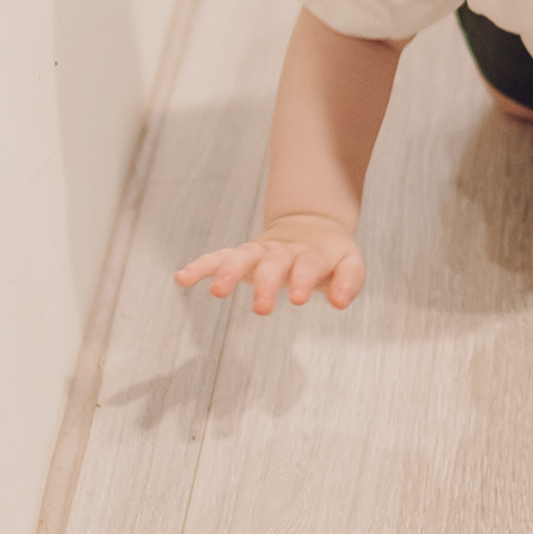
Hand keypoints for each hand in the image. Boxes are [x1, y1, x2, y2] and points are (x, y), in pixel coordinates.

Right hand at [174, 213, 365, 314]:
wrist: (311, 225)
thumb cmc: (330, 254)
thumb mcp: (350, 263)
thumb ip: (348, 282)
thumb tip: (339, 302)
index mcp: (312, 254)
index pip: (308, 265)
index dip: (303, 280)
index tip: (298, 298)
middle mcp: (283, 251)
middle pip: (272, 263)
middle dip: (265, 284)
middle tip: (261, 308)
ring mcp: (260, 252)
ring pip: (242, 257)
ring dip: (228, 272)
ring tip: (216, 292)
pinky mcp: (242, 255)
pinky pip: (218, 257)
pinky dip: (200, 266)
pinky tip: (181, 277)